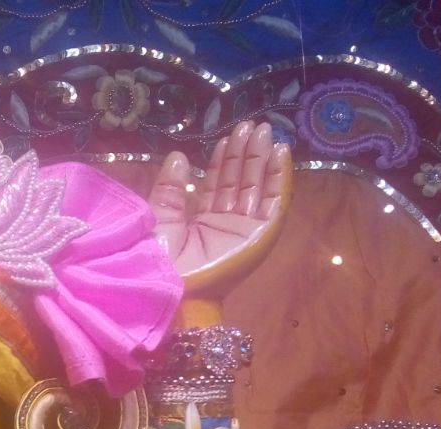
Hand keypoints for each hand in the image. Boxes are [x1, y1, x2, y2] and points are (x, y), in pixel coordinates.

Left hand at [148, 120, 290, 285]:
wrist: (172, 292)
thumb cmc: (160, 263)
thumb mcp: (160, 220)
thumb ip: (169, 190)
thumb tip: (178, 157)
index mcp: (202, 224)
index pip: (217, 186)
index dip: (223, 161)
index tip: (226, 137)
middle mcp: (226, 225)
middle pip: (240, 182)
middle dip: (245, 154)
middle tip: (250, 124)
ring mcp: (245, 230)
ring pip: (257, 187)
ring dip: (262, 159)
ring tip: (264, 131)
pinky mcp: (260, 236)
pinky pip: (274, 202)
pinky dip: (279, 178)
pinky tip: (280, 154)